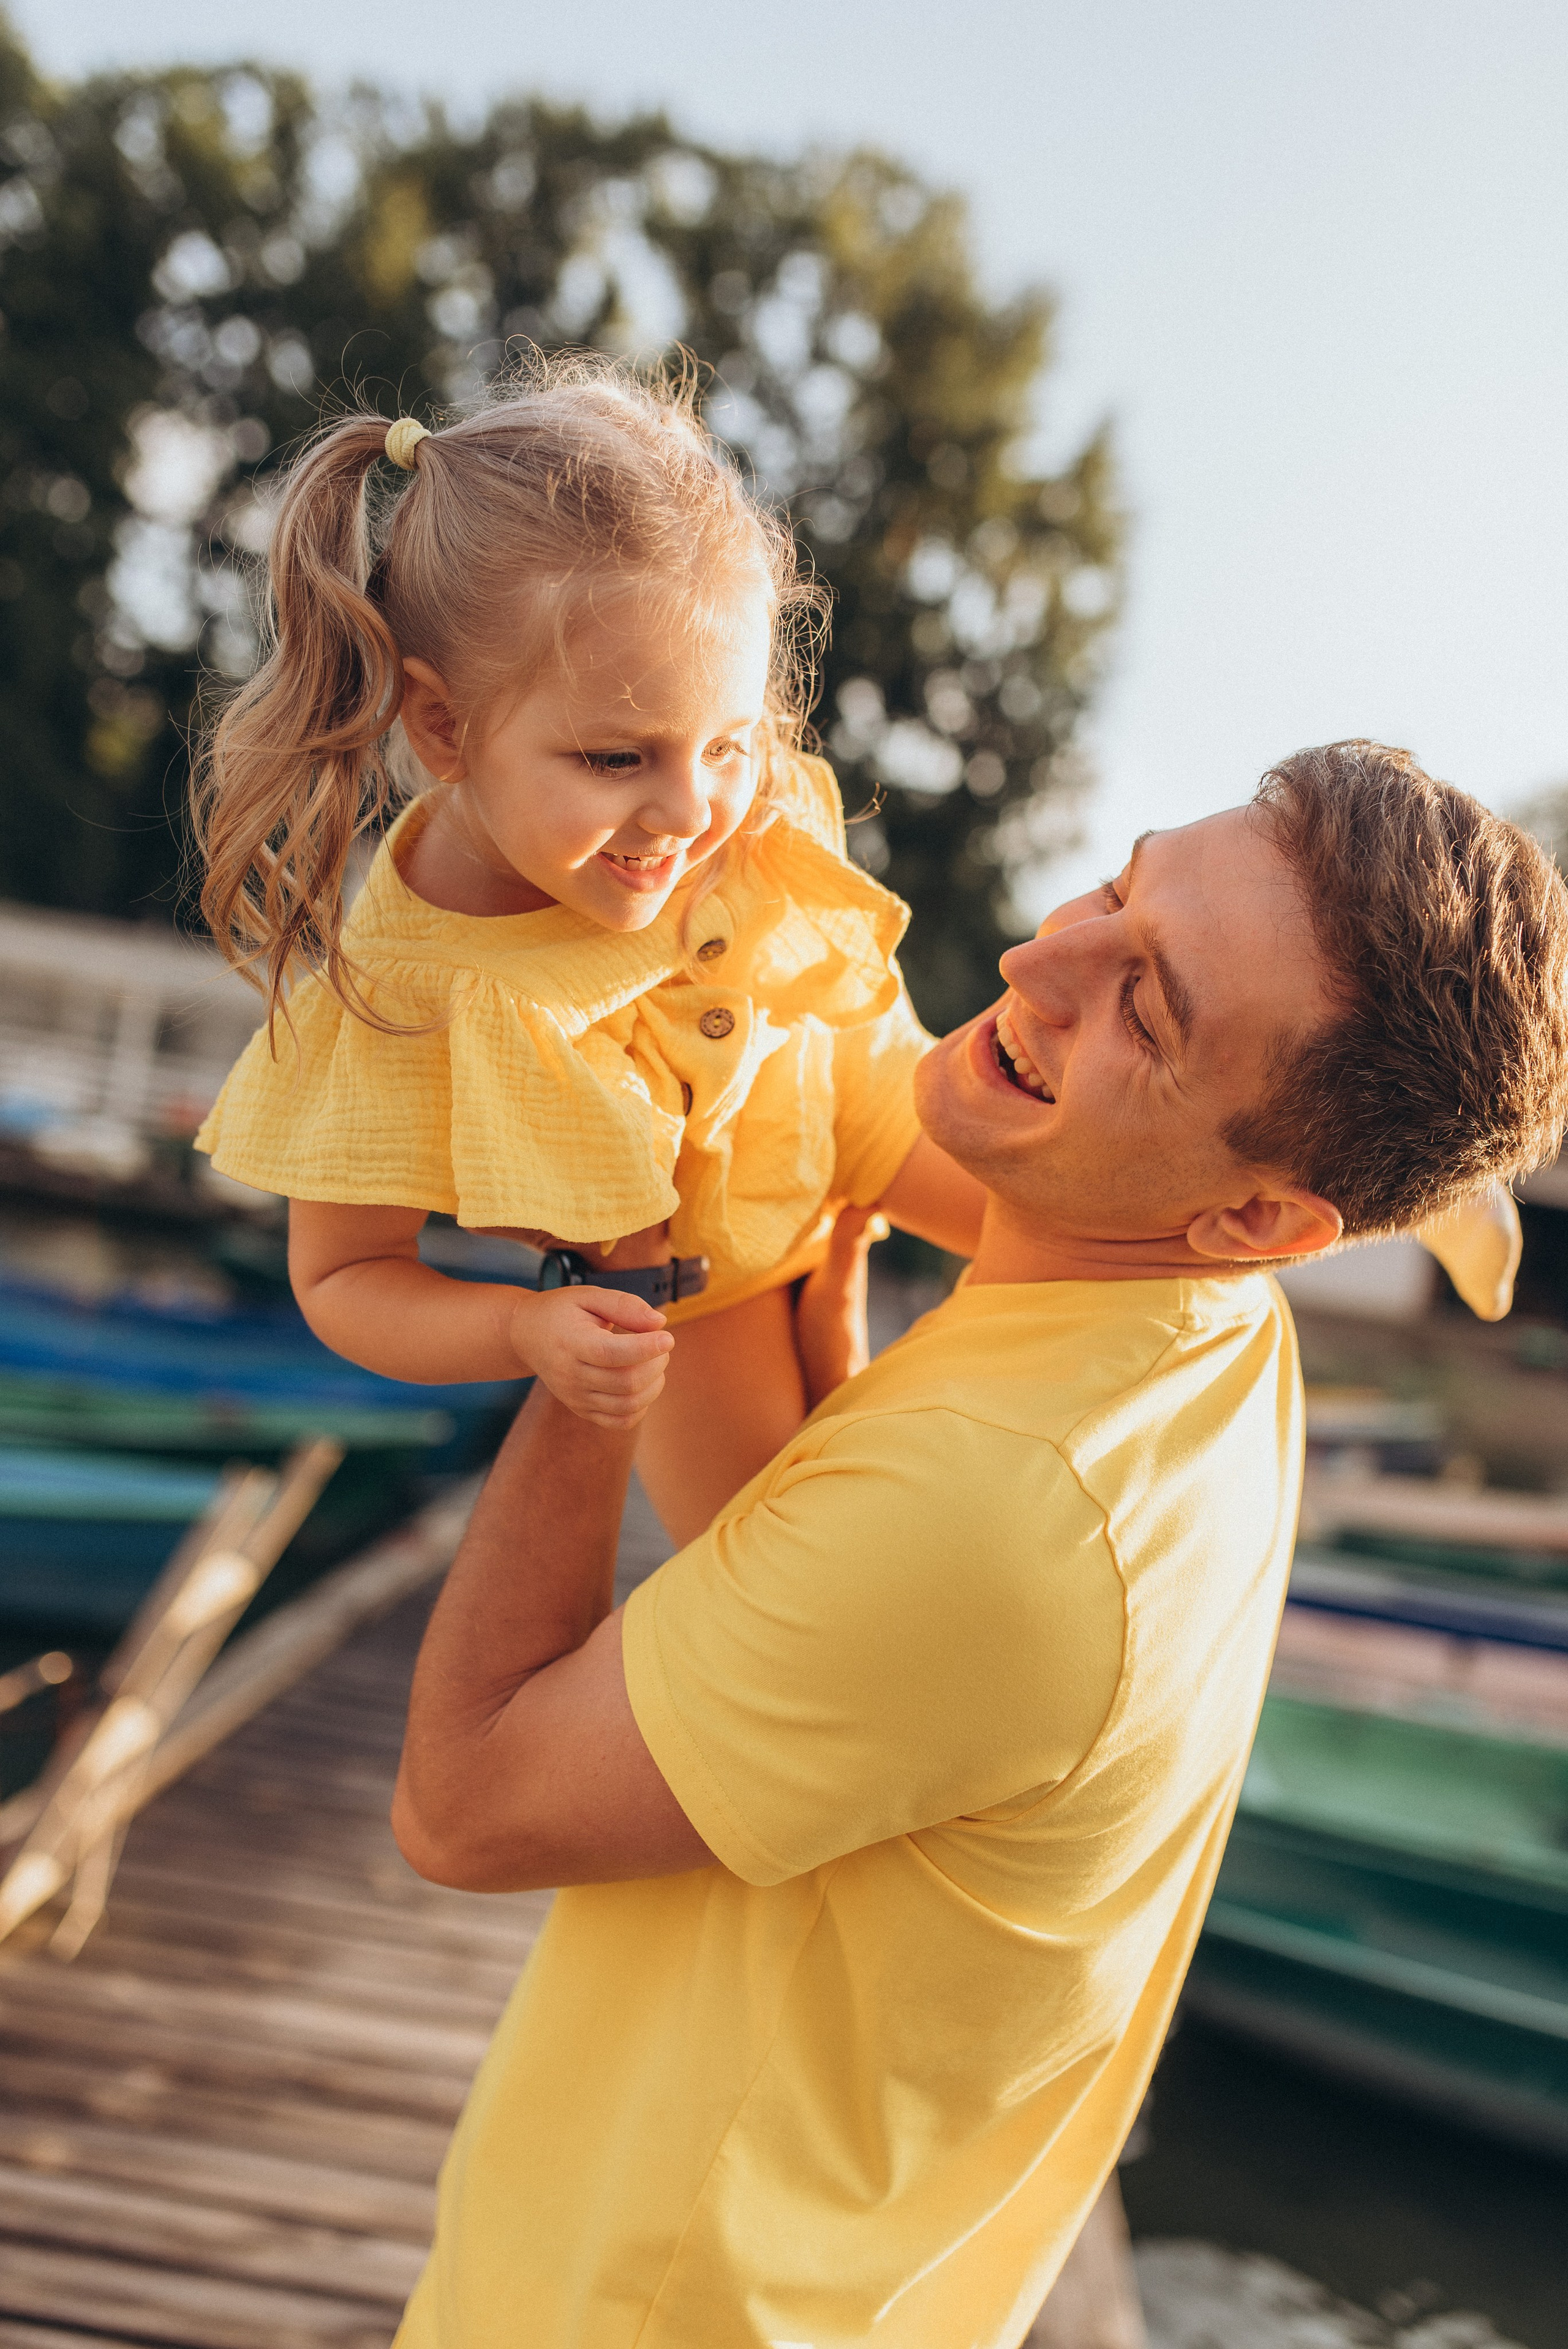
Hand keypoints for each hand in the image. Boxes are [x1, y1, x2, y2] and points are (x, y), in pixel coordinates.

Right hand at [510, 1286, 673, 1427]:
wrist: (527, 1335)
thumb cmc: (562, 1312)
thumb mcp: (589, 1296)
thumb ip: (624, 1305)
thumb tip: (660, 1323)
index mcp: (571, 1342)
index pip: (611, 1354)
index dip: (645, 1348)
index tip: (667, 1337)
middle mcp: (570, 1375)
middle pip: (625, 1383)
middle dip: (656, 1364)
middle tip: (662, 1344)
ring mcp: (575, 1396)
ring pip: (627, 1405)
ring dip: (654, 1385)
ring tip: (655, 1362)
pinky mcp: (582, 1409)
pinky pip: (620, 1421)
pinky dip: (641, 1406)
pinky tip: (643, 1384)